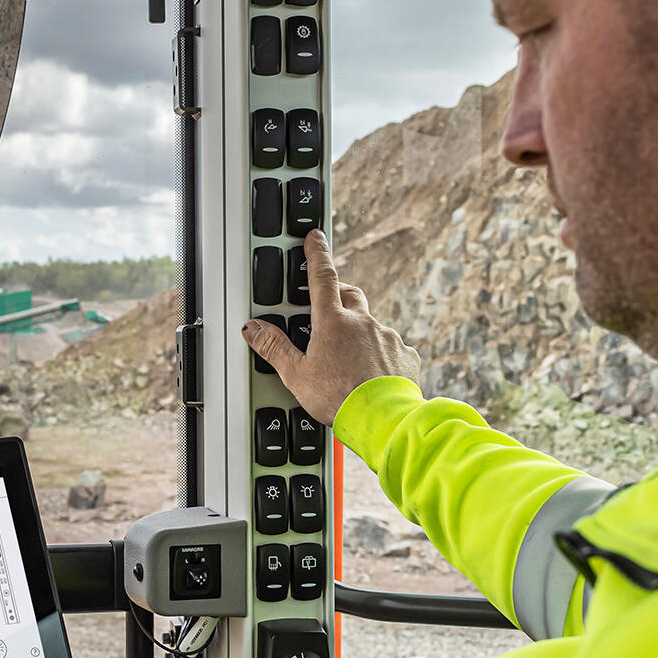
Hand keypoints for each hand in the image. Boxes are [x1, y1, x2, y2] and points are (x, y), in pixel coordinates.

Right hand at [243, 232, 422, 424]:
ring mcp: (386, 337)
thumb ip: (274, 348)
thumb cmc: (339, 398)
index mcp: (333, 322)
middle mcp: (363, 322)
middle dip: (340, 294)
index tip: (315, 237)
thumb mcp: (296, 375)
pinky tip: (372, 374)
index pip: (322, 275)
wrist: (383, 420)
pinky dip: (380, 354)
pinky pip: (391, 347)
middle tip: (329, 308)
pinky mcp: (404, 355)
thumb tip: (253, 329)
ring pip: (371, 324)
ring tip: (349, 359)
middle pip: (350, 293)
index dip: (316, 252)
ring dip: (360, 332)